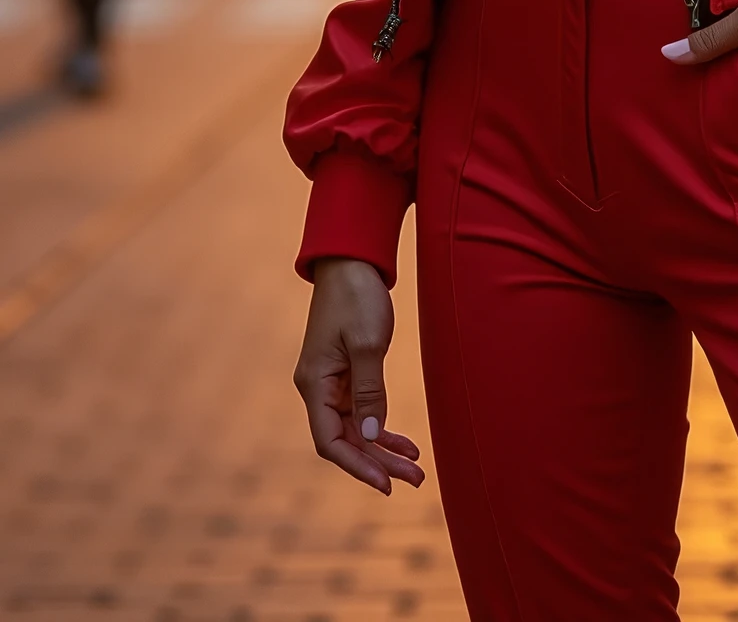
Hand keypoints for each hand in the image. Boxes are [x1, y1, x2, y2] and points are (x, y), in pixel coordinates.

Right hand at [294, 257, 424, 494]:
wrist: (352, 260)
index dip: (357, 466)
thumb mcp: (368, 342)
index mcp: (315, 384)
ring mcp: (333, 383)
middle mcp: (319, 389)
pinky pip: (364, 411)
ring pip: (358, 430)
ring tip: (416, 469)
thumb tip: (372, 436)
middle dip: (379, 463)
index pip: (330, 441)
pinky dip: (383, 427)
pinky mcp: (347, 374)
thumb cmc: (356, 295)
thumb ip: (370, 391)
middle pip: (347, 441)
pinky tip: (406, 443)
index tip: (385, 483)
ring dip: (385, 449)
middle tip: (415, 480)